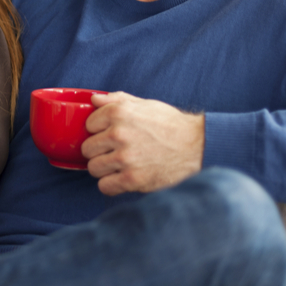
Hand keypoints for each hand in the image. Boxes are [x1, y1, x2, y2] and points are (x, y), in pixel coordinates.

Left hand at [82, 92, 204, 195]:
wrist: (197, 147)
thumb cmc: (171, 125)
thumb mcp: (145, 104)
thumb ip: (117, 100)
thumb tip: (94, 99)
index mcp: (119, 113)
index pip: (88, 124)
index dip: (98, 130)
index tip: (108, 135)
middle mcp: (118, 134)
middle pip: (88, 148)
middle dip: (98, 151)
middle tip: (112, 152)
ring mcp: (125, 158)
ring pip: (93, 168)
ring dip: (104, 169)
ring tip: (118, 166)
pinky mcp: (132, 179)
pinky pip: (104, 186)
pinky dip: (111, 185)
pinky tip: (122, 178)